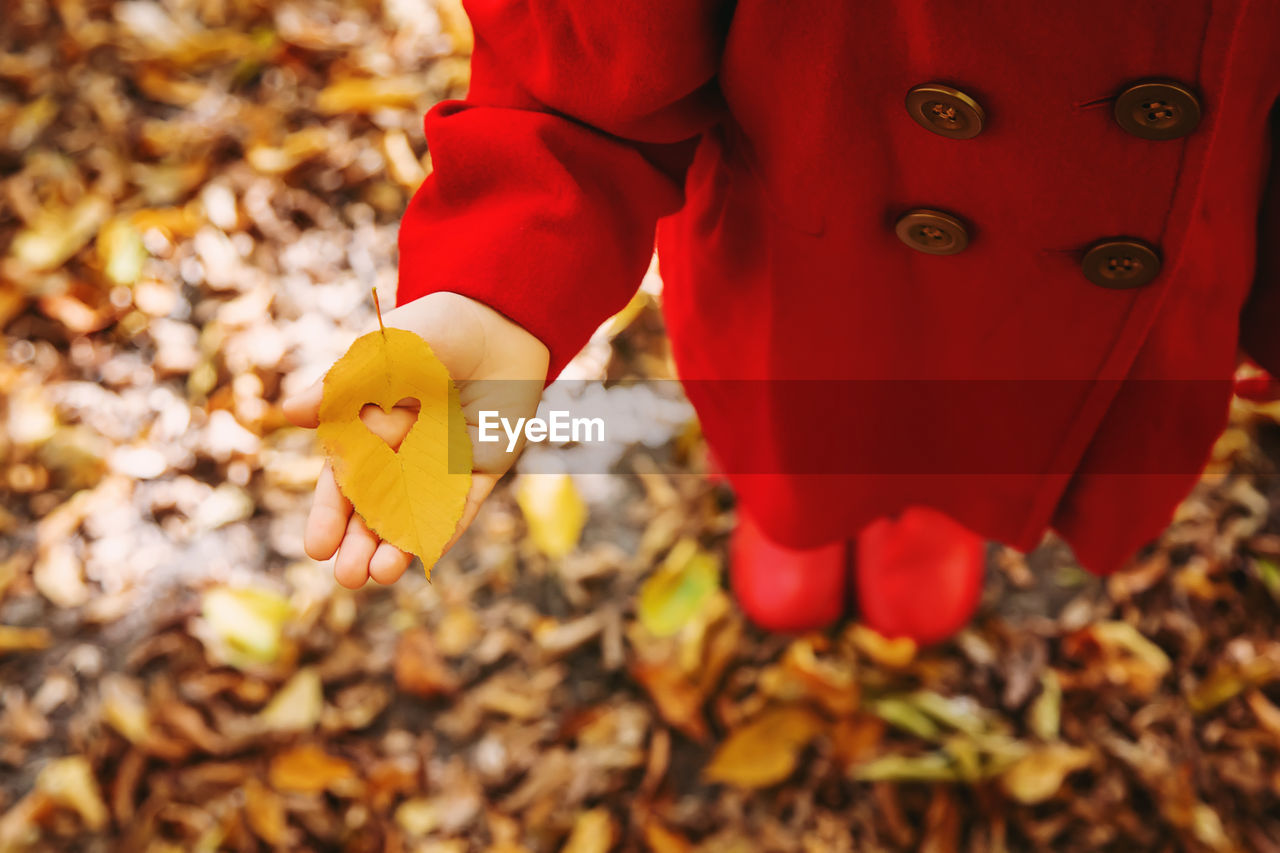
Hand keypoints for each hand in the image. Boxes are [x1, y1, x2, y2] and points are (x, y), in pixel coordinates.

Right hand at [283, 291, 548, 587]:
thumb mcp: (385, 353)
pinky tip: (425, 555)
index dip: (331, 514)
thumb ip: (343, 384)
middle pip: (376, 508)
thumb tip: (290, 412)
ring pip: (416, 514)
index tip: (317, 548)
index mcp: (369, 428)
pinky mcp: (482, 468)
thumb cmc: (433, 329)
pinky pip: (463, 504)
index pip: (344, 480)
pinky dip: (445, 528)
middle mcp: (403, 452)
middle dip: (360, 542)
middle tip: (346, 578)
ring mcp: (442, 464)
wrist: (500, 319)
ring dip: (397, 545)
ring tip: (379, 575)